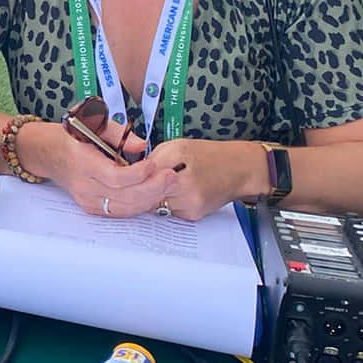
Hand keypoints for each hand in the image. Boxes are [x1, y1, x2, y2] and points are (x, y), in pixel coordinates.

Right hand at [30, 122, 177, 219]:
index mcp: (81, 161)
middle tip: (172, 177)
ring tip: (169, 185)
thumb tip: (141, 146)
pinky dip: (138, 205)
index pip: (113, 177)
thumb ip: (118, 133)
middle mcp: (83, 185)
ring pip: (124, 208)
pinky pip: (119, 211)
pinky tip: (153, 194)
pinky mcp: (91, 207)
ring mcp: (86, 199)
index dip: (137, 174)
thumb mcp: (91, 121)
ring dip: (150, 199)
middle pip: (123, 196)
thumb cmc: (71, 134)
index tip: (154, 163)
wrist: (47, 152)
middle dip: (152, 188)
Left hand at [140, 138, 266, 220]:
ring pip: (156, 205)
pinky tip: (176, 193)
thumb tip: (132, 174)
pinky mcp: (193, 216)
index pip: (142, 178)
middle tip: (133, 185)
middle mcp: (186, 188)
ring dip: (152, 197)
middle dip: (137, 190)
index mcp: (179, 163)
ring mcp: (190, 205)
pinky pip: (169, 211)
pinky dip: (167, 203)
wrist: (240, 169)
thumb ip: (153, 159)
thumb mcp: (177, 146)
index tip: (122, 179)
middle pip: (146, 196)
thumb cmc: (209, 155)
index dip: (130, 179)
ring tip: (162, 185)